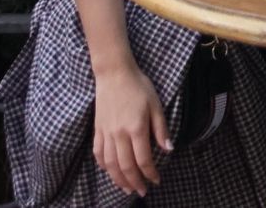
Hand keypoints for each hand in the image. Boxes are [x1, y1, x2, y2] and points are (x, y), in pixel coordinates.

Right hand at [93, 62, 171, 194]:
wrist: (114, 73)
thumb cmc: (139, 86)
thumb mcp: (156, 105)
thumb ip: (161, 129)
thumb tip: (168, 149)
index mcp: (136, 128)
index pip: (143, 159)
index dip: (150, 173)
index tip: (156, 180)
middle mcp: (119, 134)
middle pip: (126, 166)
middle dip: (135, 182)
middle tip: (142, 191)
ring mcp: (106, 132)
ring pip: (110, 164)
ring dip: (118, 179)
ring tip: (126, 188)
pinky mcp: (97, 129)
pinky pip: (98, 153)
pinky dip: (103, 166)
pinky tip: (110, 171)